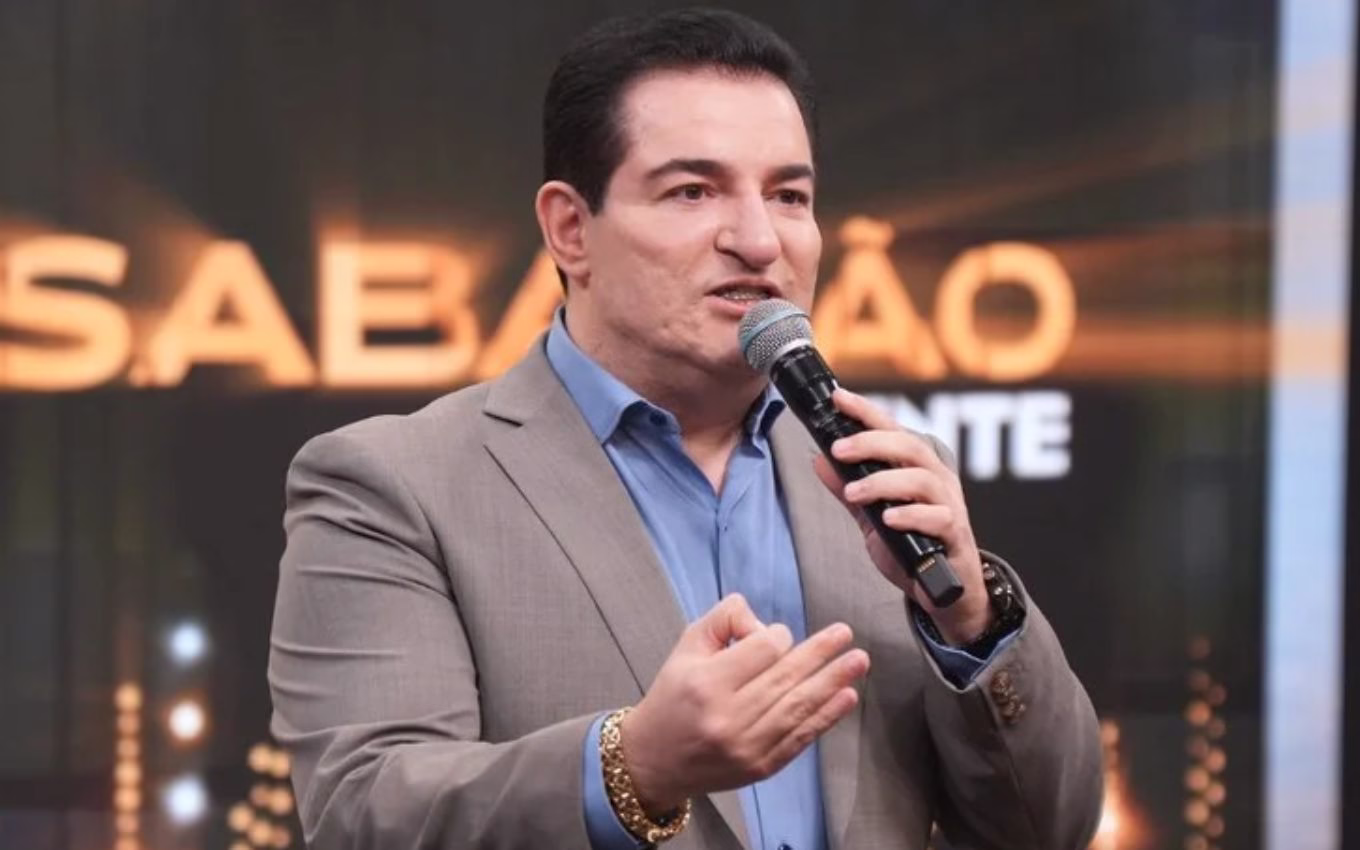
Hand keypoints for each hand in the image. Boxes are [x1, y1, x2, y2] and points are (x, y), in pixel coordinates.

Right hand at [621, 593, 868, 814]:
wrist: (654, 759)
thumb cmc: (673, 696)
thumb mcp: (686, 647)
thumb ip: (724, 621)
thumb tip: (766, 625)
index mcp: (707, 682)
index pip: (762, 650)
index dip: (776, 636)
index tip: (775, 636)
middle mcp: (728, 716)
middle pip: (786, 677)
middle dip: (821, 653)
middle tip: (846, 634)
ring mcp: (747, 746)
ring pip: (799, 707)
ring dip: (833, 681)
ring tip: (859, 661)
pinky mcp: (761, 768)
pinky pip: (800, 737)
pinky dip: (827, 717)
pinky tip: (846, 697)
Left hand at [811, 388, 991, 645]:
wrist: (946, 590)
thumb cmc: (911, 546)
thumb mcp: (871, 515)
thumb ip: (847, 488)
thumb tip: (817, 459)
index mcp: (916, 468)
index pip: (892, 429)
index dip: (866, 411)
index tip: (837, 397)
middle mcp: (937, 480)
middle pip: (909, 446)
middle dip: (871, 442)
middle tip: (838, 449)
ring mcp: (949, 506)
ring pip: (923, 479)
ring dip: (884, 482)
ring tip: (853, 492)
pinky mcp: (955, 535)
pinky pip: (938, 518)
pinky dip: (911, 515)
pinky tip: (888, 519)